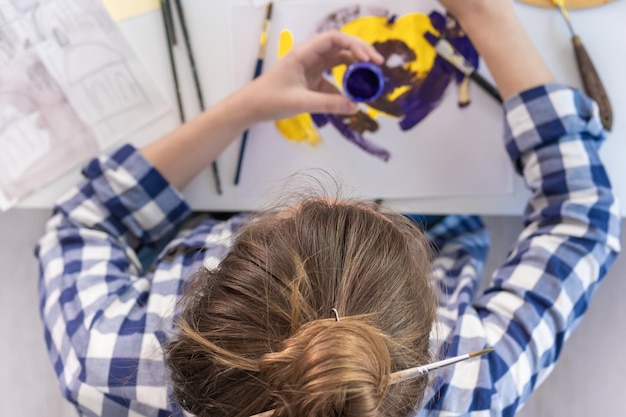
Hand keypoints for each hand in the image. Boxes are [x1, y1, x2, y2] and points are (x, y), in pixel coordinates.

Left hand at [241, 30, 383, 121]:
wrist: (251, 107)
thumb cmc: (269, 100)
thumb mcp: (301, 102)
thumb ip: (329, 104)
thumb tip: (355, 107)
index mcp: (304, 53)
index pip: (334, 39)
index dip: (354, 45)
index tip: (368, 58)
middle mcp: (308, 56)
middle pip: (340, 46)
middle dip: (359, 52)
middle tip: (377, 64)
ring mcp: (310, 67)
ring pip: (337, 61)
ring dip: (354, 67)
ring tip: (370, 76)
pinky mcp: (310, 80)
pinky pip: (332, 79)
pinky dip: (343, 85)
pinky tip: (351, 97)